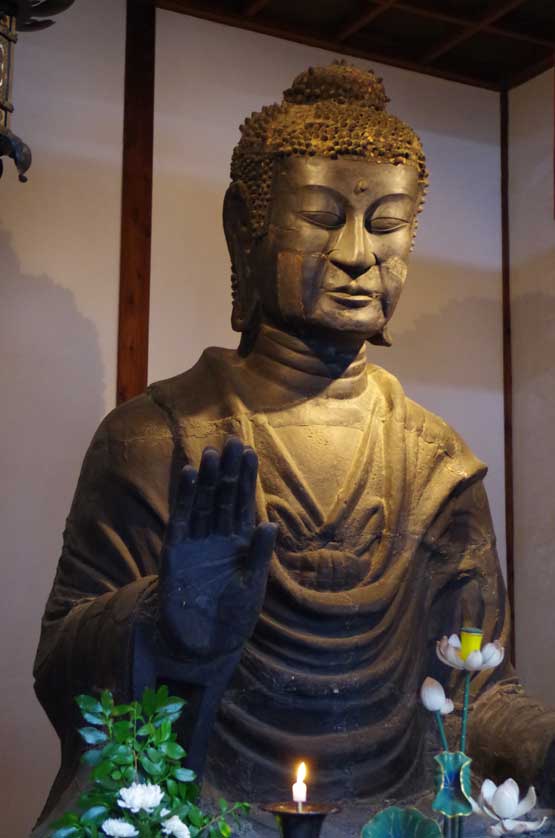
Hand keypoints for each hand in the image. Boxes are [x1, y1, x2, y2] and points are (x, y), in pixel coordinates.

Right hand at [159, 437, 276, 658]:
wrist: (205, 645)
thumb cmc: (233, 616)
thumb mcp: (252, 586)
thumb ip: (258, 555)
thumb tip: (270, 523)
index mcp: (240, 543)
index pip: (243, 503)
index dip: (246, 478)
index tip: (249, 451)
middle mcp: (217, 537)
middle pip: (223, 496)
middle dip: (228, 470)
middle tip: (231, 440)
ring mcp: (196, 543)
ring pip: (203, 503)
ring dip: (207, 479)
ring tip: (210, 454)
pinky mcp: (175, 552)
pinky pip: (181, 520)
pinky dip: (185, 498)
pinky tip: (189, 476)